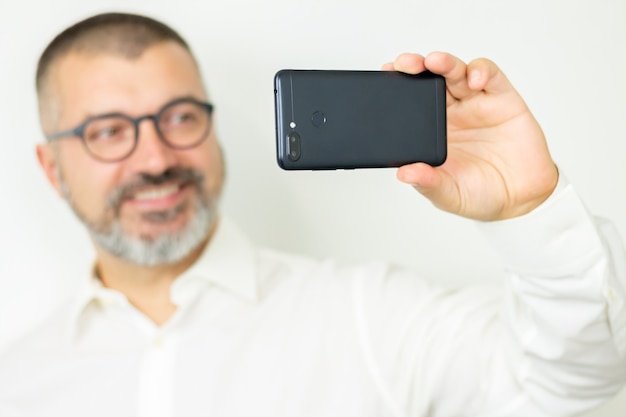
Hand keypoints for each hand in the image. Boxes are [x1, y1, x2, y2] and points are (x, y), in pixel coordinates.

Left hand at [383, 52, 557, 220]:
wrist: (522, 200)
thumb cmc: (481, 194)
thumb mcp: (448, 194)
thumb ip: (428, 183)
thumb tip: (404, 173)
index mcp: (433, 132)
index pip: (410, 103)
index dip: (398, 87)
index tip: (384, 76)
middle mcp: (452, 113)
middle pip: (430, 79)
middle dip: (416, 67)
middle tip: (404, 64)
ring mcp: (476, 104)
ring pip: (457, 72)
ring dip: (445, 63)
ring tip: (435, 62)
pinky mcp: (503, 99)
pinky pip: (490, 76)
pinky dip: (481, 71)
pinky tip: (474, 79)